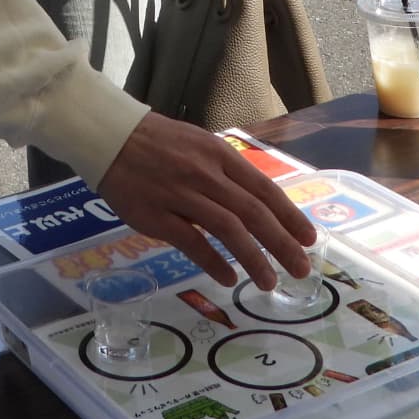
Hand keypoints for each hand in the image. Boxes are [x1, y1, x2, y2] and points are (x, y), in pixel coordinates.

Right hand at [98, 113, 314, 288]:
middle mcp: (205, 173)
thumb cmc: (157, 143)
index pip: (264, 188)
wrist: (110, 136)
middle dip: (282, 243)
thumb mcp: (199, 145)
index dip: (289, 216)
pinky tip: (227, 278)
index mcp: (219, 154)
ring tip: (269, 282)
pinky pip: (191, 242)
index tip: (309, 239)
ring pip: (227, 229)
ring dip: (254, 258)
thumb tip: (254, 203)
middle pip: (253, 212)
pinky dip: (213, 261)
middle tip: (301, 269)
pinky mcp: (155, 215)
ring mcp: (180, 194)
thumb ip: (224, 172)